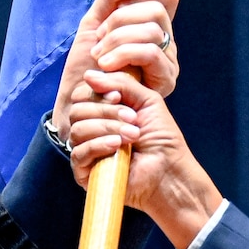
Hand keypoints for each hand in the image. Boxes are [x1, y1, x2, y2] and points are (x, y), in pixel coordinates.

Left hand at [52, 0, 180, 139]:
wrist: (77, 105)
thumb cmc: (85, 67)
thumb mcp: (93, 24)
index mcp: (153, 27)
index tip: (111, 14)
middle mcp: (166, 43)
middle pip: (156, 10)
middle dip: (120, 20)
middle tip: (99, 41)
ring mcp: (169, 62)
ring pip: (152, 30)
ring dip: (118, 39)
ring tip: (100, 58)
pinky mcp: (166, 81)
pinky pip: (150, 52)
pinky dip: (123, 53)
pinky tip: (106, 67)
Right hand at [66, 70, 222, 248]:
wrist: (170, 170)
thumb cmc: (162, 138)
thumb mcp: (146, 100)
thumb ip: (121, 83)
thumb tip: (88, 75)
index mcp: (102, 112)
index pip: (82, 95)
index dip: (97, 93)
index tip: (120, 97)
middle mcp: (92, 130)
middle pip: (77, 110)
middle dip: (106, 111)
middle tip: (133, 119)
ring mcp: (87, 151)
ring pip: (77, 130)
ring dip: (107, 128)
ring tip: (132, 135)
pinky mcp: (85, 173)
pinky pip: (78, 153)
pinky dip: (98, 145)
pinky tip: (117, 146)